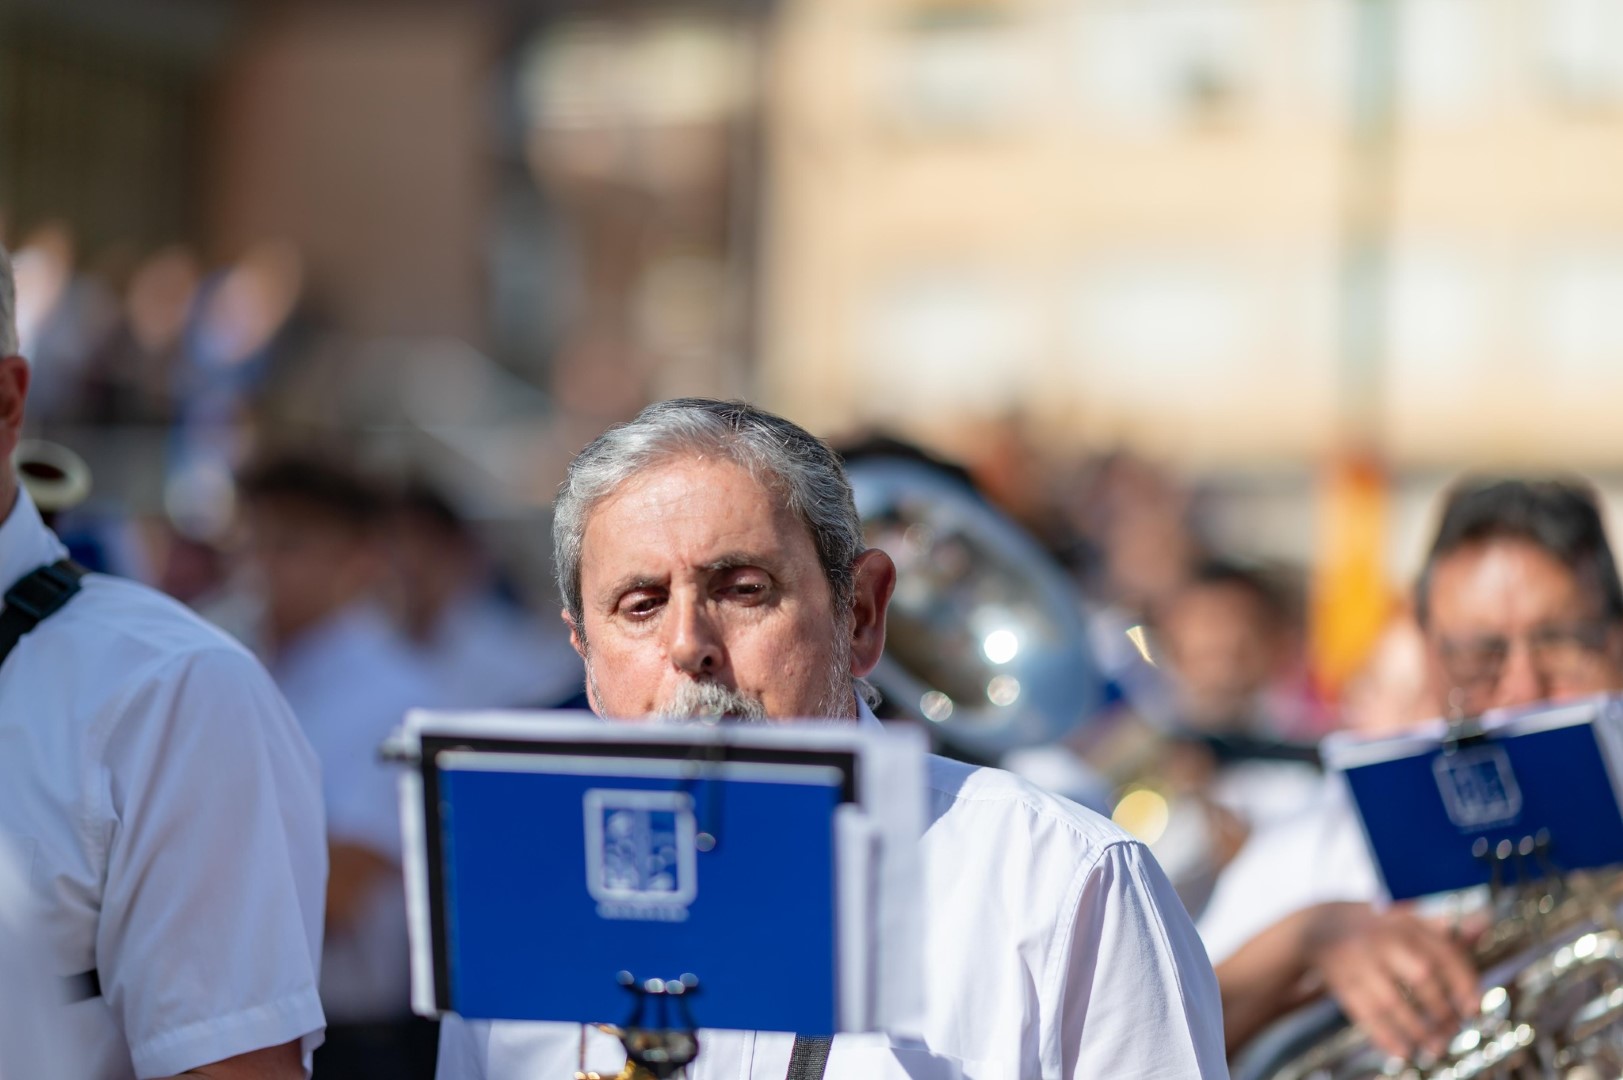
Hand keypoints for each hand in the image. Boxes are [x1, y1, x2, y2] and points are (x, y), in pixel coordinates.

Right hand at [1301, 902, 1482, 1059]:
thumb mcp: (1405, 919)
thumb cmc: (1373, 927)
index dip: (1463, 981)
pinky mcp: (1341, 983)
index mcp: (1405, 922)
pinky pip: (1364, 1014)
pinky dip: (1384, 1036)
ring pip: (1392, 1001)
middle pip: (1421, 976)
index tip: (1474, 1007)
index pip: (1443, 952)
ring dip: (1417, 1029)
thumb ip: (1443, 929)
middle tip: (1455, 1030)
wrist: (1316, 926)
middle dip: (1442, 1009)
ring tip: (1435, 1047)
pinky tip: (1402, 1050)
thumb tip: (1483, 923)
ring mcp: (1359, 962)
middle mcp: (1382, 940)